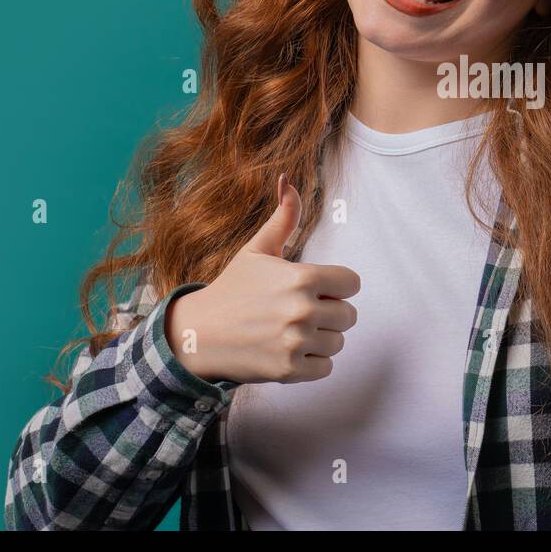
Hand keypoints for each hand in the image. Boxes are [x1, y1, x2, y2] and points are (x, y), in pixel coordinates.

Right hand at [166, 174, 359, 383]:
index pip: (352, 283)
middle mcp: (302, 310)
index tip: (316, 289)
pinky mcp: (289, 370)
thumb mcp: (257, 250)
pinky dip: (311, 363)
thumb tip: (289, 180)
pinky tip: (288, 350)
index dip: (336, 286)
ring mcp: (295, 342)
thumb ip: (284, 218)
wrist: (198, 334)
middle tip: (298, 312)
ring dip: (320, 339)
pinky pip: (326, 368)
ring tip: (290, 331)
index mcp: (302, 277)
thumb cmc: (233, 288)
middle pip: (348, 316)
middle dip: (329, 314)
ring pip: (338, 343)